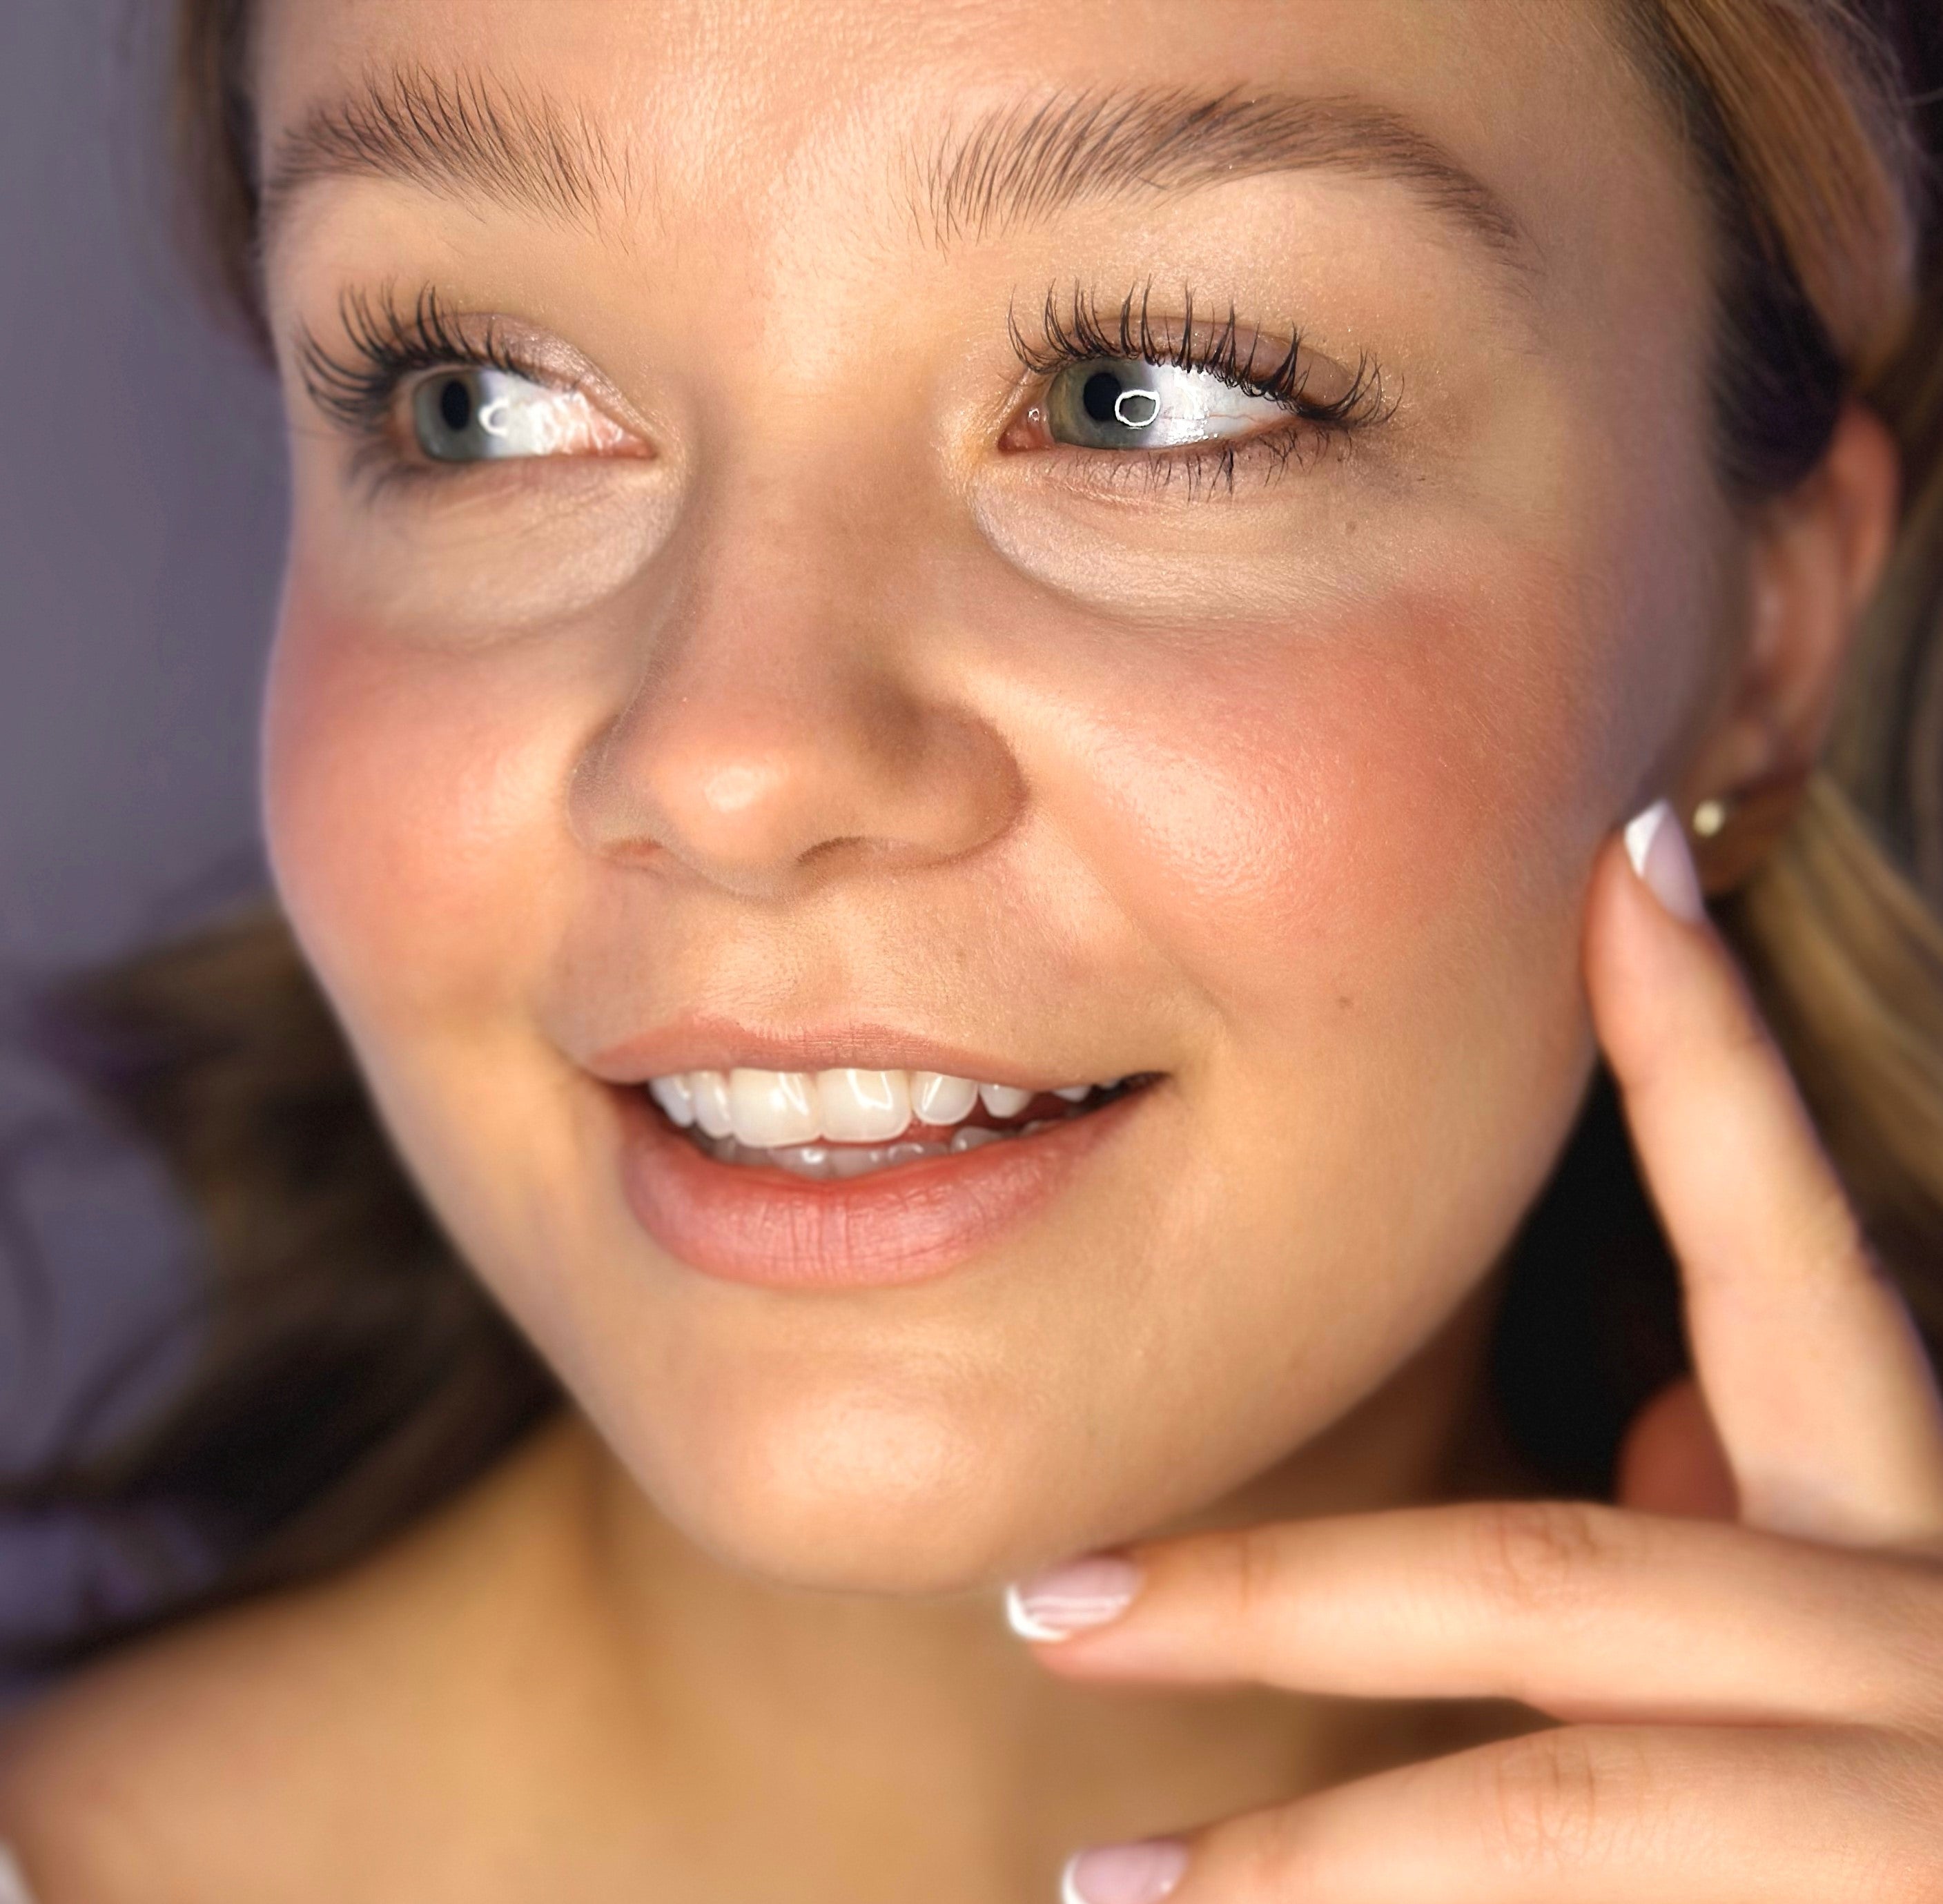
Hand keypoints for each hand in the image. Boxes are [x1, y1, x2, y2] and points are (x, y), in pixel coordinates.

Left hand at [1005, 801, 1942, 1903]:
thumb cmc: (1931, 1792)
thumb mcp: (1896, 1631)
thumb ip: (1774, 1523)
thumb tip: (1650, 1431)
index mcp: (1923, 1533)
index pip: (1793, 1246)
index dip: (1704, 1053)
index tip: (1613, 862)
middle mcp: (1922, 1646)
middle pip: (1546, 1580)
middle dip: (1280, 1593)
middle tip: (1056, 1603)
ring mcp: (1897, 1816)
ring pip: (1542, 1818)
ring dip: (1304, 1861)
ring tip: (1099, 1893)